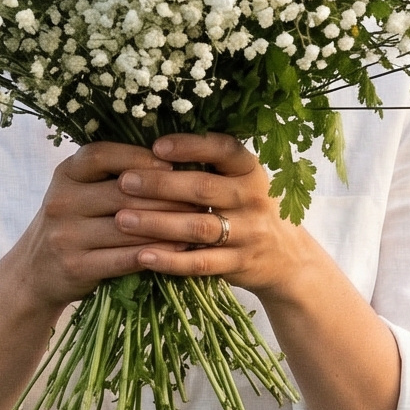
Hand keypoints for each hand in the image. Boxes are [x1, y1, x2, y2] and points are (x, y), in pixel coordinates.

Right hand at [14, 141, 201, 313]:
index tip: (172, 165)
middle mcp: (61, 201)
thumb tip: (171, 157)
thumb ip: (112, 174)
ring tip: (198, 222)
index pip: (102, 155)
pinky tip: (179, 250)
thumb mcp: (80, 191)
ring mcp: (65, 236)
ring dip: (168, 225)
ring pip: (127, 227)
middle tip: (200, 197)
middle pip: (121, 192)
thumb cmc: (72, 224)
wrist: (35, 273)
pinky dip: (156, 253)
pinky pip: (124, 259)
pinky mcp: (76, 267)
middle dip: (166, 195)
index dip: (139, 158)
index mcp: (65, 174)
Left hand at [109, 134, 310, 299]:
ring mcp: (248, 233)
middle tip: (124, 182)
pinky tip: (143, 256)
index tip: (156, 146)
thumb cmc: (248, 208)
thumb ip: (208, 166)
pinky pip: (201, 263)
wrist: (287, 257)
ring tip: (122, 219)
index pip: (224, 149)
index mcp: (251, 170)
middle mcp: (253, 198)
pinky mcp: (239, 264)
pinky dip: (170, 261)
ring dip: (157, 223)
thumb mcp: (240, 181)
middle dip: (160, 184)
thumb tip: (150, 148)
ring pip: (198, 227)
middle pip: (204, 188)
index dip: (190, 146)